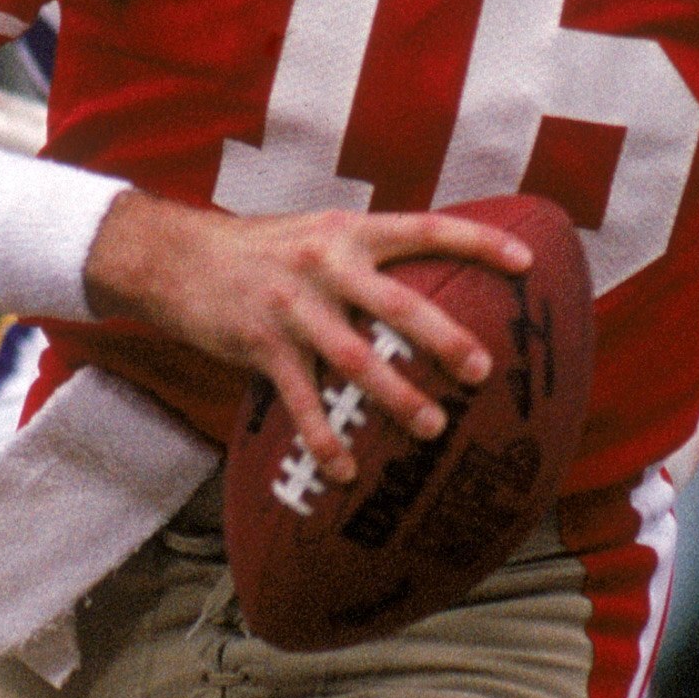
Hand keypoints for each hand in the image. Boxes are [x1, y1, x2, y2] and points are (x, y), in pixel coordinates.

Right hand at [87, 194, 532, 480]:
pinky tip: (344, 470)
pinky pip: (301, 401)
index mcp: (348, 231)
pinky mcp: (261, 345)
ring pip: (355, 358)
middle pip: (398, 303)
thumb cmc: (260, 249)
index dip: (478, 241)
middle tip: (482, 369)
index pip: (425, 228)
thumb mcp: (318, 231)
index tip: (525, 262)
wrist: (173, 256)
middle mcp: (325, 263)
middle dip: (444, 338)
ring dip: (396, 397)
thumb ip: (368, 252)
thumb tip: (433, 276)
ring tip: (432, 428)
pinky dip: (323, 438)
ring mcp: (293, 307)